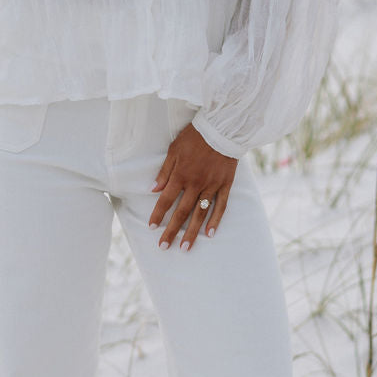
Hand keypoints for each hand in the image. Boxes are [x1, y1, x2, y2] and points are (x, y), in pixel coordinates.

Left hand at [149, 124, 237, 251]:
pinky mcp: (225, 185)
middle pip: (182, 212)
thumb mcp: (174, 150)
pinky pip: (221, 206)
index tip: (151, 228)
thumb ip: (164, 171)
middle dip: (172, 231)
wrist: (222, 128)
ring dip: (192, 232)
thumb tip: (153, 189)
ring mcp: (212, 186)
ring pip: (200, 213)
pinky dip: (215, 220)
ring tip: (185, 248)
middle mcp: (196, 184)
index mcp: (181, 175)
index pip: (166, 200)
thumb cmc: (195, 137)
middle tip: (164, 247)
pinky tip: (209, 234)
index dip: (158, 215)